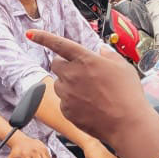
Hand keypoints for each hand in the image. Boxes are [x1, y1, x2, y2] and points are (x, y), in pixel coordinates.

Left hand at [22, 30, 158, 157]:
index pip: (58, 44)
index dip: (42, 37)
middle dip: (64, 66)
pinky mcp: (66, 110)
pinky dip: (73, 102)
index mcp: (84, 59)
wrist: (127, 124)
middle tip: (80, 72)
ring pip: (59, 84)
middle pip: (56, 65)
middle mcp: (72, 74)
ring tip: (90, 93)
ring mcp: (67, 94)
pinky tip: (90, 107)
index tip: (30, 33)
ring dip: (69, 85)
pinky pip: (64, 102)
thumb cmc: (128, 94)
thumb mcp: (123, 67)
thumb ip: (108, 55)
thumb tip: (100, 50)